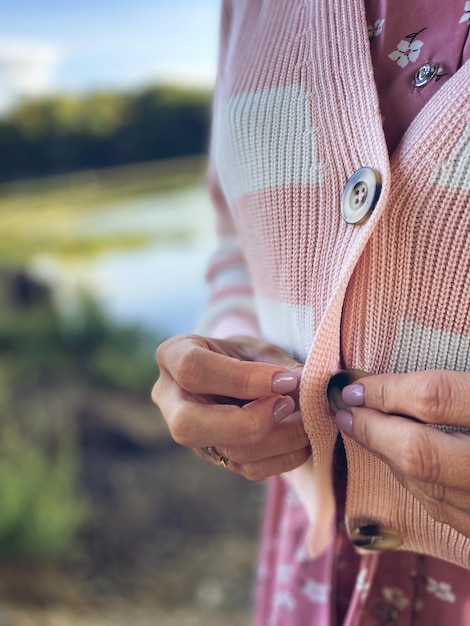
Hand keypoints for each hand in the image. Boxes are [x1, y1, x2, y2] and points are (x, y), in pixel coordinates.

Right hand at [152, 334, 309, 479]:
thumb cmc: (246, 355)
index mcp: (173, 355)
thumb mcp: (259, 348)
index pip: (193, 369)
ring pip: (223, 452)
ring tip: (307, 421)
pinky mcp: (214, 457)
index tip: (284, 379)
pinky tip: (304, 441)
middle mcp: (170, 398)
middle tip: (288, 405)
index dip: (241, 378)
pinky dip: (282, 458)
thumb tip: (303, 386)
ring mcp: (189, 433)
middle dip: (248, 422)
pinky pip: (246, 469)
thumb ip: (277, 365)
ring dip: (276, 440)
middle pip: (189, 425)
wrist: (242, 374)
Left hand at [334, 370, 469, 534]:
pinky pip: (439, 506)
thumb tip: (405, 379)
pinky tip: (399, 460)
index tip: (357, 386)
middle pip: (416, 453)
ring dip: (386, 456)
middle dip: (372, 430)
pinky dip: (412, 479)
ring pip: (422, 486)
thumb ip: (453, 386)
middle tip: (346, 411)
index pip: (433, 399)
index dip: (386, 390)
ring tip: (363, 429)